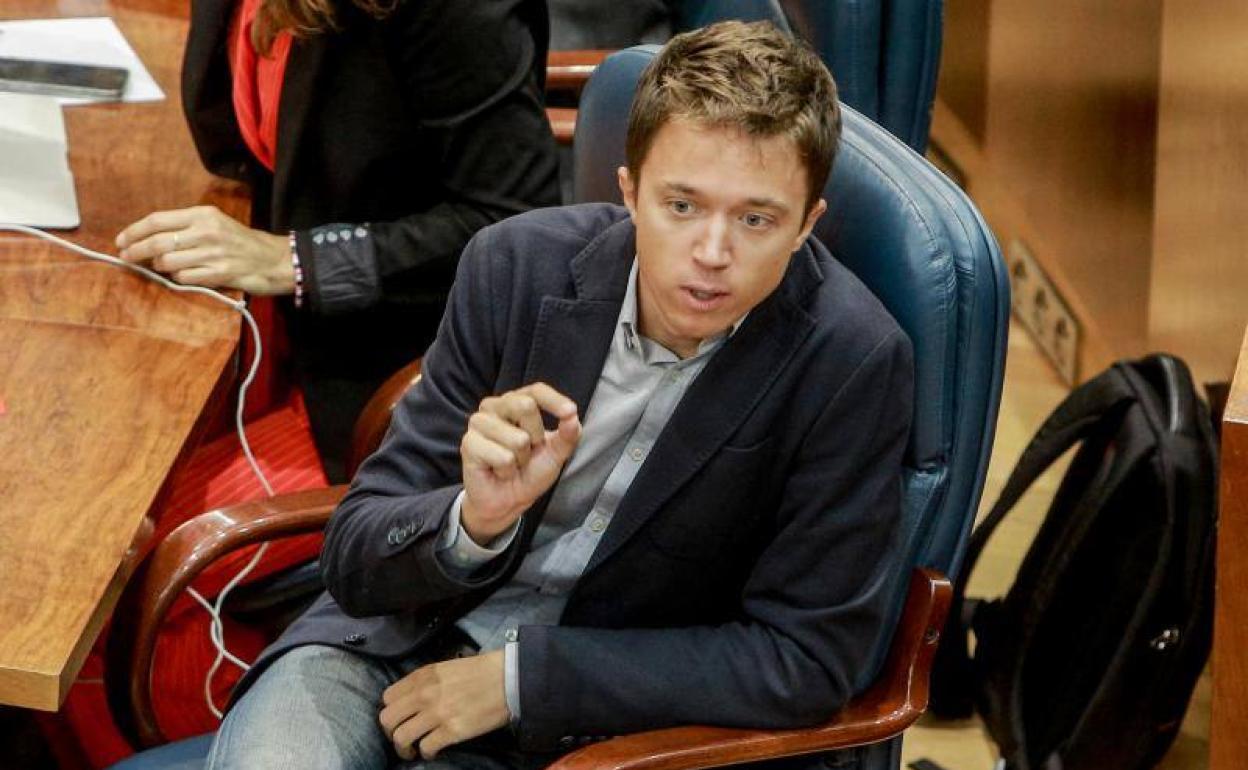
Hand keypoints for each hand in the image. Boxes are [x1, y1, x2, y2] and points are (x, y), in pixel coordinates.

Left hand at [115, 205, 293, 294]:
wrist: (272, 259)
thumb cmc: (239, 241)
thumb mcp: (214, 223)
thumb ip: (184, 227)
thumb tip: (148, 238)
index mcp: (203, 215)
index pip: (157, 221)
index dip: (134, 231)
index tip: (121, 240)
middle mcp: (206, 232)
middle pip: (157, 242)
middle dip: (135, 251)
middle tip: (126, 257)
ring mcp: (212, 254)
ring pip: (168, 262)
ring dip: (159, 267)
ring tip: (161, 266)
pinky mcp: (219, 274)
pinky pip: (184, 278)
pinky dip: (178, 278)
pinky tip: (183, 275)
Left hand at [379, 650, 508, 760]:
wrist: (508, 679)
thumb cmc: (481, 672)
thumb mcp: (446, 668)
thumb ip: (426, 682)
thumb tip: (412, 699)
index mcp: (423, 676)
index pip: (387, 697)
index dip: (391, 711)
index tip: (400, 719)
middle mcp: (425, 694)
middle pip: (388, 719)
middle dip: (391, 733)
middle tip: (401, 739)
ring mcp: (437, 713)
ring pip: (401, 737)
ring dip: (403, 749)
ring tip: (412, 751)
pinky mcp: (452, 730)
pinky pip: (426, 748)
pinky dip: (427, 753)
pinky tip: (434, 752)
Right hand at [460, 383, 580, 542]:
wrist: (508, 500)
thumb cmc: (530, 471)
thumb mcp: (556, 453)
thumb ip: (568, 434)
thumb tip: (573, 417)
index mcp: (515, 401)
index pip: (536, 390)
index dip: (554, 400)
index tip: (570, 412)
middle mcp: (494, 406)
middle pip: (525, 405)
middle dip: (536, 437)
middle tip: (527, 452)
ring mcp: (478, 423)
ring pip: (517, 438)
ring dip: (521, 459)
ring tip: (511, 464)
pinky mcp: (468, 443)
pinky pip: (503, 457)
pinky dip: (507, 470)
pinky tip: (498, 471)